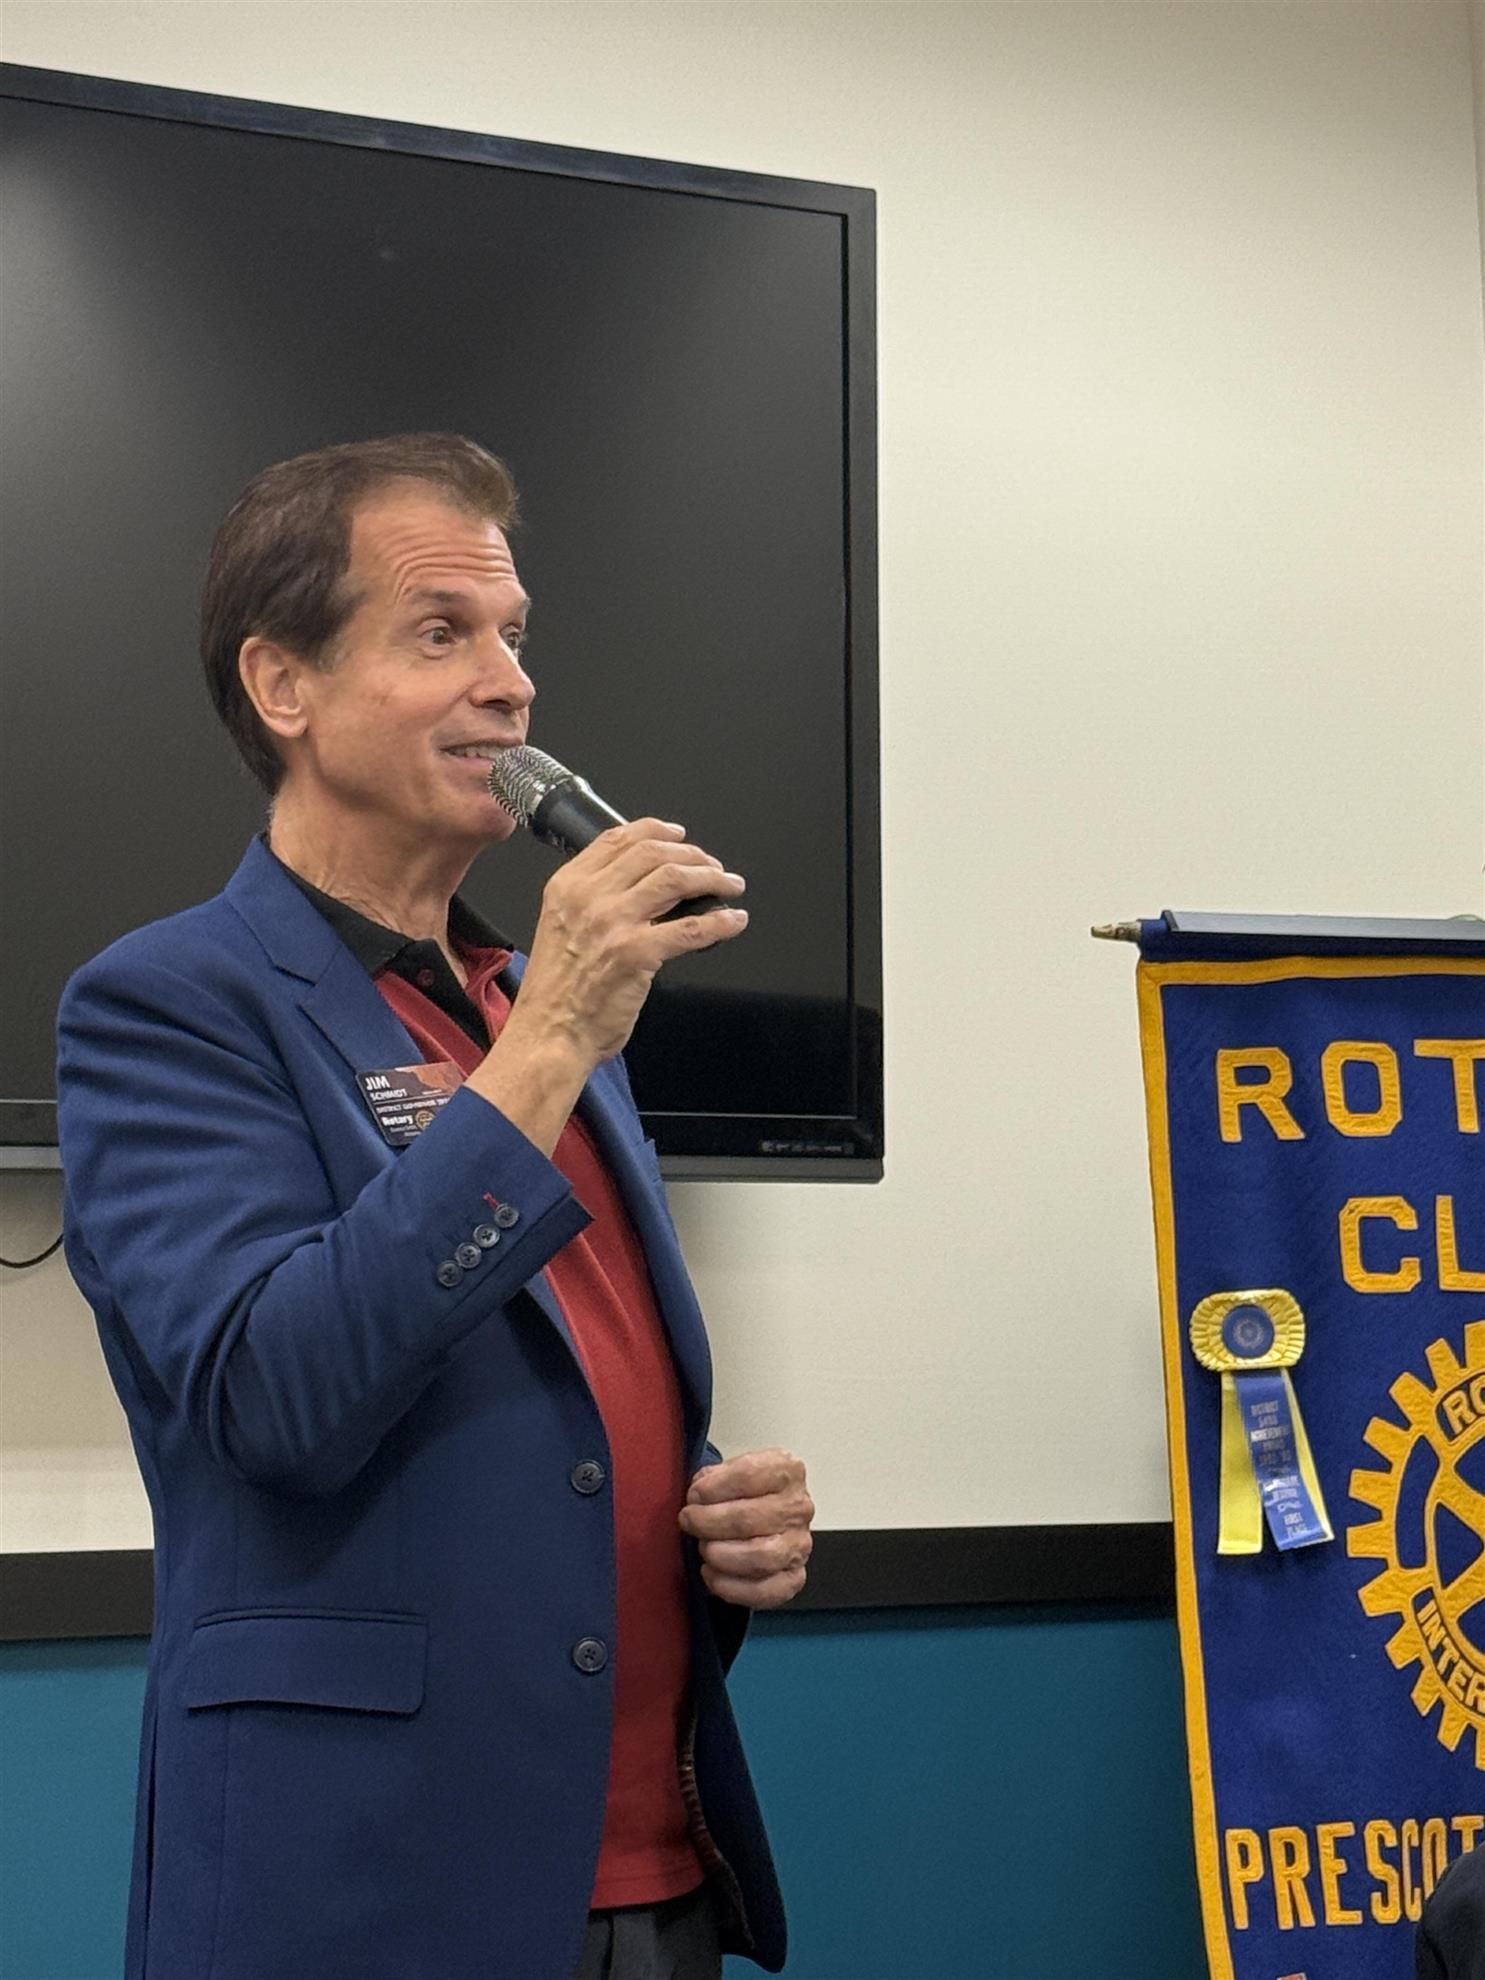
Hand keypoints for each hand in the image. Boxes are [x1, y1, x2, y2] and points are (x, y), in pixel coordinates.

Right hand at [508, 817, 746, 1070]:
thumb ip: (592, 902)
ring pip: (675, 879)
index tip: (679, 836)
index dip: (656, 830)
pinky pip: (691, 928)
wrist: (550, 1033)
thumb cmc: (557, 992)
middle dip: (692, 854)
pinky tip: (734, 921)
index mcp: (568, 887)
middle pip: (652, 853)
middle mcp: (589, 897)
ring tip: (730, 886)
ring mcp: (613, 923)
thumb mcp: (561, 927)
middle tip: (713, 866)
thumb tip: (641, 888)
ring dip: (712, 878)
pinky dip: (720, 922)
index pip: (617, 839)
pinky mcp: (637, 953)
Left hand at [678, 1449, 814, 1609]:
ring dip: (720, 1555)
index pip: (749, 1475)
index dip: (713, 1487)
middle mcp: (798, 1507)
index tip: (694, 1495)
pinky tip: (712, 1574)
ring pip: (759, 1558)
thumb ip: (712, 1477)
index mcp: (786, 1471)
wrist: (763, 1517)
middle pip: (748, 1519)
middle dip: (708, 1522)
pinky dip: (732, 1587)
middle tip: (689, 1522)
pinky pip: (765, 1591)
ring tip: (704, 1548)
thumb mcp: (728, 1471)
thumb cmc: (742, 1493)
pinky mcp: (794, 1576)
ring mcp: (799, 1544)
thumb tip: (698, 1495)